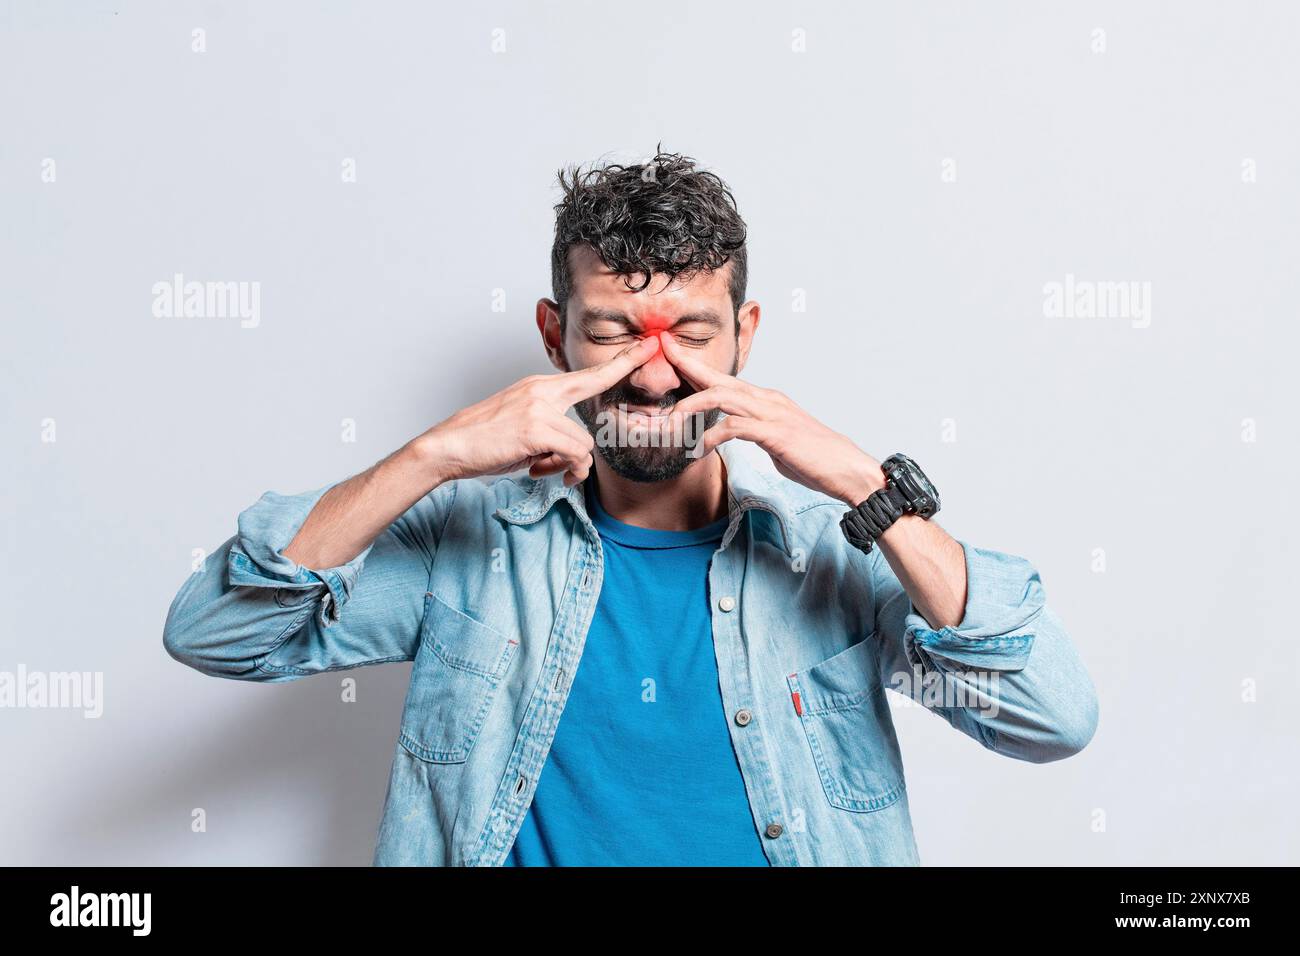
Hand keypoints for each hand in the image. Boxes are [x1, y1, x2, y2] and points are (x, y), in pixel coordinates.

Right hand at [419, 335, 660, 486]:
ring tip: (544, 468)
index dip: (617, 363)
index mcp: (538, 388)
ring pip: (585, 441)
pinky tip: (539, 471)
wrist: (448, 447)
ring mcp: (539, 408)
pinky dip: (565, 470)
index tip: (643, 348)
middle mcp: (541, 391)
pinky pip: (574, 455)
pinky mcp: (536, 429)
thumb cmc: (483, 442)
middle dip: (624, 368)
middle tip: (649, 350)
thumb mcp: (520, 427)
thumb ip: (550, 428)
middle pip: (594, 383)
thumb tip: (572, 454)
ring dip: (571, 463)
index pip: (584, 375)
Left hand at [660, 332, 885, 505]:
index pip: (724, 378)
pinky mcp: (775, 433)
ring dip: (692, 406)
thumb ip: (755, 431)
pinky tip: (701, 449)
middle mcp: (766, 400)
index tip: (671, 355)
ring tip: (671, 424)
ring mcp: (771, 414)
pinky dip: (713, 436)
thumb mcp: (776, 440)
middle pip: (718, 377)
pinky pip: (735, 427)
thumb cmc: (813, 458)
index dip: (696, 366)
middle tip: (660, 354)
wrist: (846, 470)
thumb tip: (736, 434)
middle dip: (687, 365)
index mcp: (765, 400)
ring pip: (722, 397)